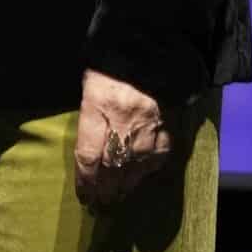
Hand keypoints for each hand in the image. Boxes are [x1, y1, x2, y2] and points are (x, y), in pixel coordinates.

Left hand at [73, 68, 171, 208]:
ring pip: (135, 167)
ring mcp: (148, 126)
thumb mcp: (90, 84)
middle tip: (98, 205)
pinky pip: (157, 157)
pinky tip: (140, 178)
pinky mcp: (168, 127)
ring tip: (116, 198)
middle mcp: (123, 122)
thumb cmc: (111, 62)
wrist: (152, 46)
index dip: (85, 181)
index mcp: (98, 106)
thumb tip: (87, 149)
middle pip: (111, 168)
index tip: (83, 195)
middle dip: (104, 190)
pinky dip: (147, 171)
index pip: (88, 156)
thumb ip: (88, 116)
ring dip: (125, 186)